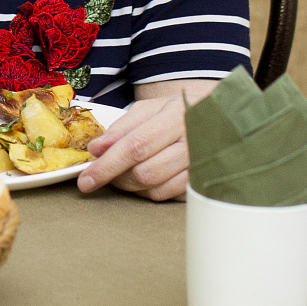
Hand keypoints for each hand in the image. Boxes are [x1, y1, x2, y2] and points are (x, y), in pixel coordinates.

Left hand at [79, 90, 195, 200]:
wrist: (220, 118)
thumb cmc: (178, 112)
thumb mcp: (149, 109)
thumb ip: (121, 128)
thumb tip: (97, 149)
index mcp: (176, 117)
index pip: (136, 146)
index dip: (108, 165)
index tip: (86, 180)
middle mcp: (193, 143)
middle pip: (144, 173)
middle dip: (116, 177)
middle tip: (104, 171)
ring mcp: (202, 166)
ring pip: (155, 189)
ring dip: (131, 185)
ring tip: (126, 170)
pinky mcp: (204, 183)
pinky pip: (167, 196)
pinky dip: (150, 190)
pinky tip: (147, 175)